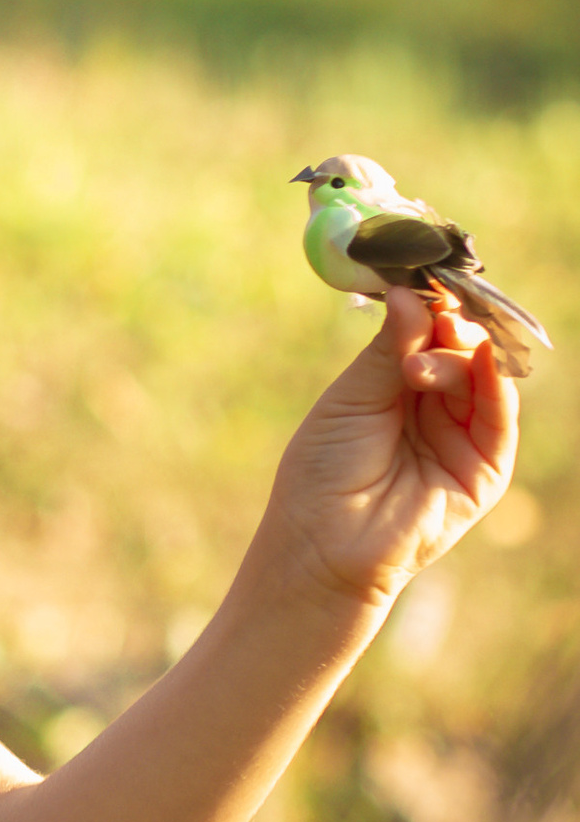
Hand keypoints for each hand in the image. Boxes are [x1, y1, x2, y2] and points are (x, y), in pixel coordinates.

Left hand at [262, 289, 518, 615]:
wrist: (322, 546)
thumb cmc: (322, 473)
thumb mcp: (352, 399)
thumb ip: (389, 350)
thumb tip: (413, 294)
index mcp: (396, 389)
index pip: (427, 337)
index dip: (430, 307)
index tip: (423, 275)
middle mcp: (434, 409)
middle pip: (460, 350)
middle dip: (449, 325)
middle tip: (431, 311)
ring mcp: (461, 438)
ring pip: (482, 376)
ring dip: (461, 352)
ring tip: (426, 353)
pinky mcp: (483, 470)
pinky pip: (499, 418)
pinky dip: (494, 383)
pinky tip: (477, 355)